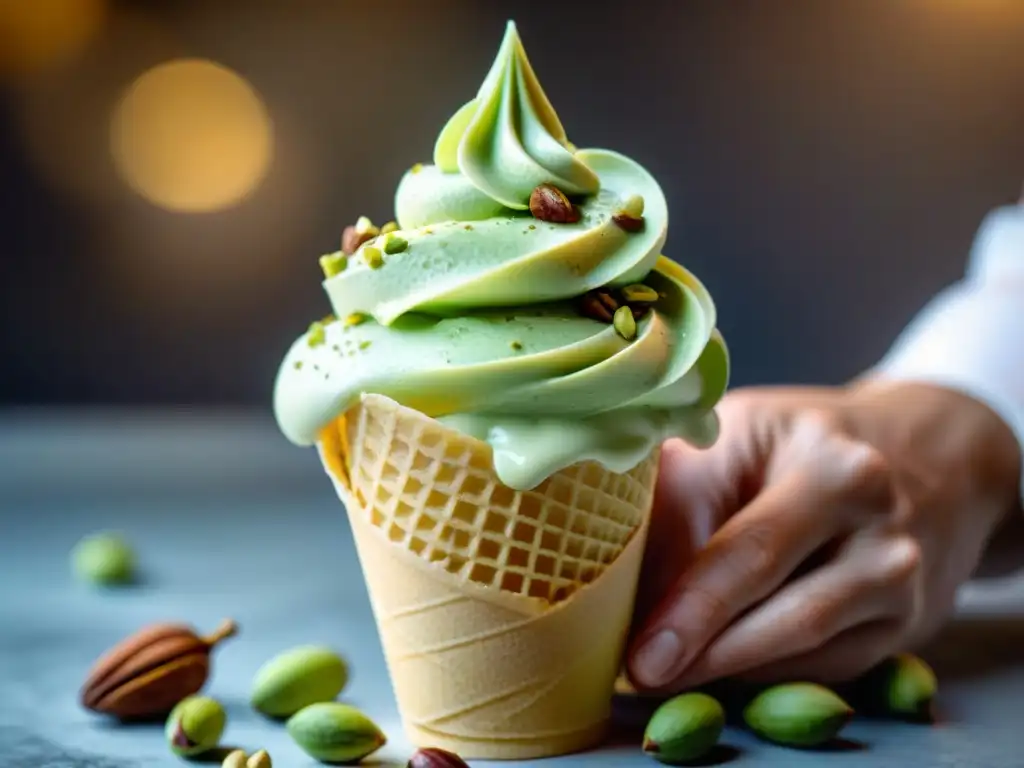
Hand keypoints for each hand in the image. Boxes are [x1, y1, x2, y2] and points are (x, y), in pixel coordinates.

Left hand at [626, 380, 1021, 691]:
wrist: (921, 452)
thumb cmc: (797, 443)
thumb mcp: (734, 438)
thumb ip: (680, 502)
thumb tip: (630, 592)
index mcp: (823, 456)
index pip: (743, 543)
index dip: (685, 604)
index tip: (636, 650)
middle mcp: (871, 510)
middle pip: (778, 597)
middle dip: (702, 645)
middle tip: (642, 676)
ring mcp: (898, 568)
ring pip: (803, 640)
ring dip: (729, 667)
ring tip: (670, 675)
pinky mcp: (908, 618)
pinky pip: (827, 662)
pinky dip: (767, 671)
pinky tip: (724, 666)